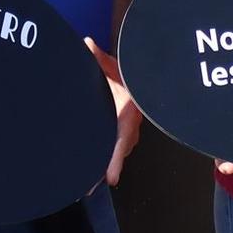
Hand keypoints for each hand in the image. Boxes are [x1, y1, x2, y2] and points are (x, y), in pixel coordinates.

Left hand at [86, 37, 142, 186]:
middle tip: (86, 189)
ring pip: (118, 152)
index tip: (111, 178)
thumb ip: (100, 57)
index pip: (123, 138)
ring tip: (85, 187)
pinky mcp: (125, 134)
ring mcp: (130, 132)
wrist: (147, 79)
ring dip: (105, 167)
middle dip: (105, 170)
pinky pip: (116, 149)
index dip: (116, 159)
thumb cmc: (131, 73)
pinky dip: (107, 161)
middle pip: (119, 152)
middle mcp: (132, 126)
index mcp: (129, 112)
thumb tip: (86, 43)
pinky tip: (94, 173)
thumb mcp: (115, 66)